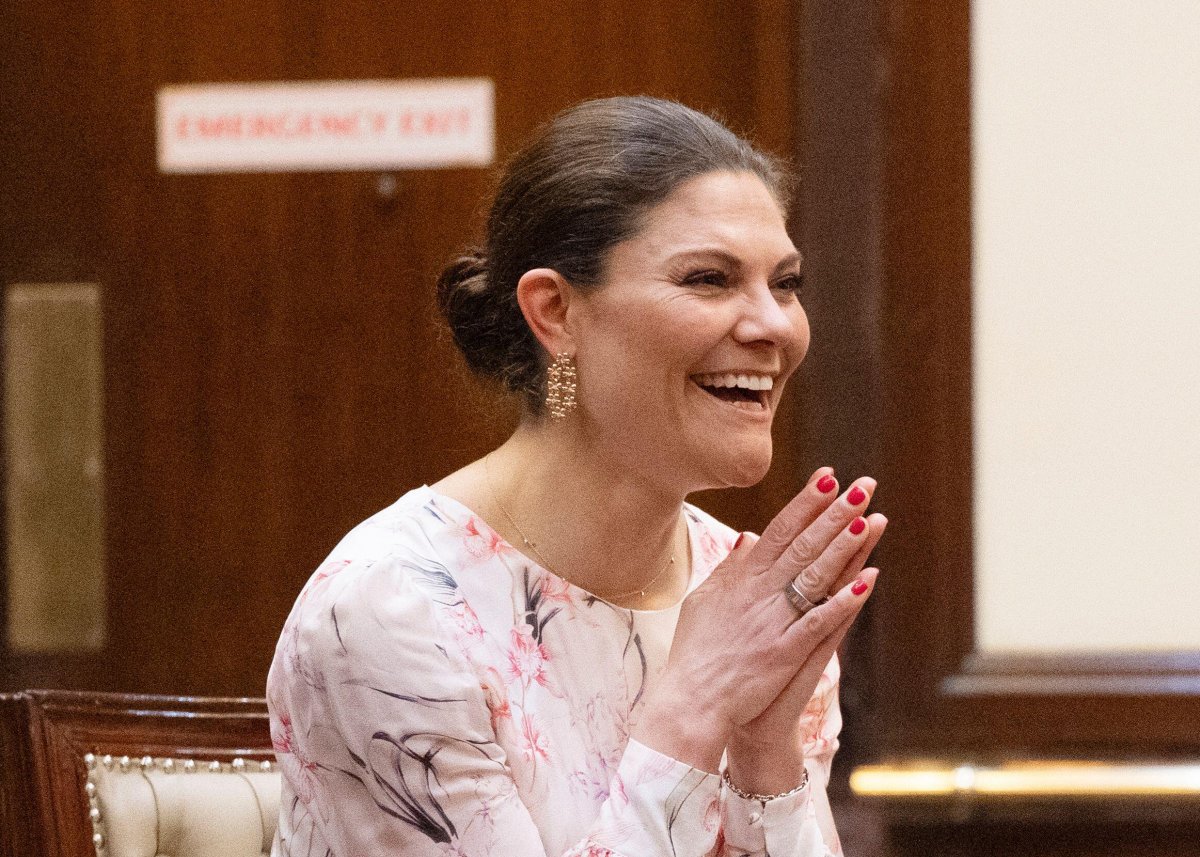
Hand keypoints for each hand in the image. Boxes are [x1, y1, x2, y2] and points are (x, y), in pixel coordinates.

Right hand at [631, 468, 882, 773]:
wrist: (689, 702)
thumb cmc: (694, 652)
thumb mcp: (703, 602)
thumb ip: (728, 569)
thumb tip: (748, 538)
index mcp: (741, 579)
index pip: (779, 530)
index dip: (806, 503)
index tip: (829, 477)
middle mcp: (758, 594)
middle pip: (802, 545)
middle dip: (834, 513)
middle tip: (862, 485)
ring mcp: (773, 622)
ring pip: (814, 576)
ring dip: (844, 547)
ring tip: (869, 519)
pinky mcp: (784, 652)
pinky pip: (819, 622)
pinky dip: (843, 601)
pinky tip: (867, 582)